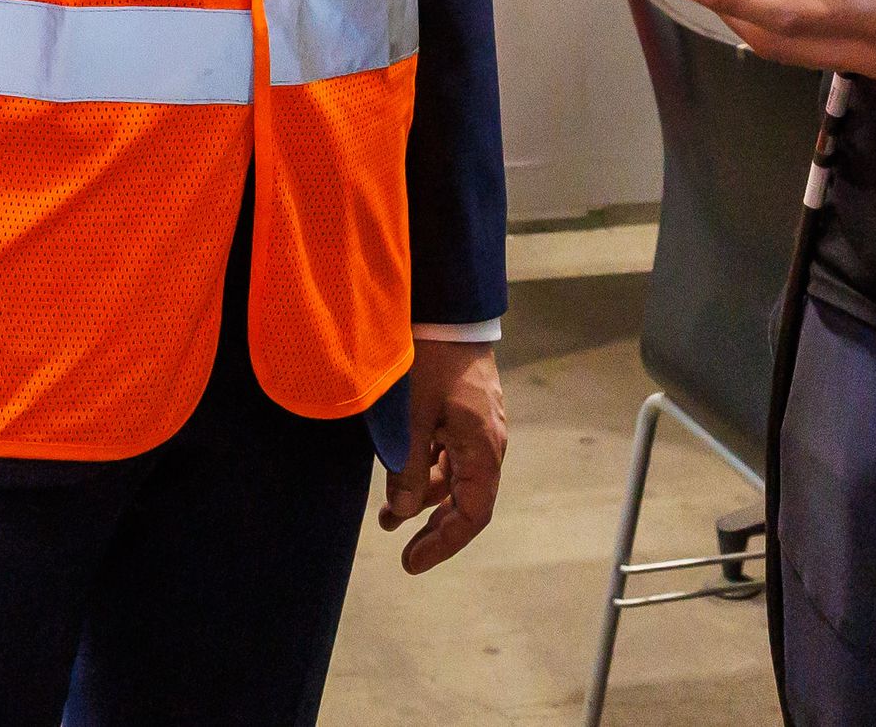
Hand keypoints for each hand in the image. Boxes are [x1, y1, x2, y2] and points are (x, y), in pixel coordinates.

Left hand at [378, 340, 505, 572]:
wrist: (446, 311)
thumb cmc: (430, 360)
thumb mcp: (412, 416)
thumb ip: (406, 467)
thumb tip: (401, 514)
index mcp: (483, 448)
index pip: (472, 514)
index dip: (444, 543)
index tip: (412, 563)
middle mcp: (487, 444)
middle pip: (466, 502)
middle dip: (434, 529)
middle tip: (403, 552)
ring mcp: (477, 430)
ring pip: (454, 480)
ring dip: (424, 501)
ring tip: (388, 518)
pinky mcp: (464, 417)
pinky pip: (448, 457)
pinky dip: (424, 473)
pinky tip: (398, 480)